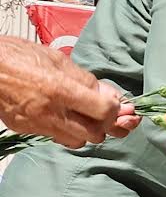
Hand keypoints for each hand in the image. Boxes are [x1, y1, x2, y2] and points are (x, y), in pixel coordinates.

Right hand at [0, 38, 132, 146]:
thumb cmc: (17, 55)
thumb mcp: (57, 59)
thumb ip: (86, 80)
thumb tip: (111, 96)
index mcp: (60, 89)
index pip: (105, 112)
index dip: (116, 110)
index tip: (118, 105)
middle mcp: (50, 112)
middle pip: (95, 134)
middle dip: (104, 125)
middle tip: (104, 114)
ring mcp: (37, 123)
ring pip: (77, 141)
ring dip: (86, 132)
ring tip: (83, 116)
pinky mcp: (25, 129)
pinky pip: (55, 137)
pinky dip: (66, 130)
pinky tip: (63, 116)